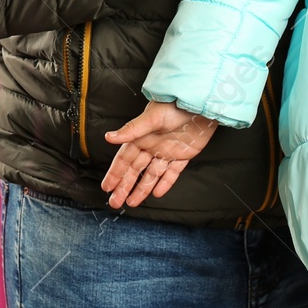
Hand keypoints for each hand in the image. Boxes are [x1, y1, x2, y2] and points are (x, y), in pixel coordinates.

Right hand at [101, 100, 218, 208]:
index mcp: (142, 136)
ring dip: (141, 188)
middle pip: (135, 170)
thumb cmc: (175, 105)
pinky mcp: (183, 155)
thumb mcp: (152, 117)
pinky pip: (172, 173)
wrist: (201, 104)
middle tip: (115, 202)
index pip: (124, 159)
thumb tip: (109, 137)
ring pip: (151, 174)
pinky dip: (165, 183)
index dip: (115, 173)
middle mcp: (152, 145)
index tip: (106, 187)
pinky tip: (157, 193)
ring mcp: (167, 151)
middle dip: (125, 186)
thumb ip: (131, 130)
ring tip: (132, 203)